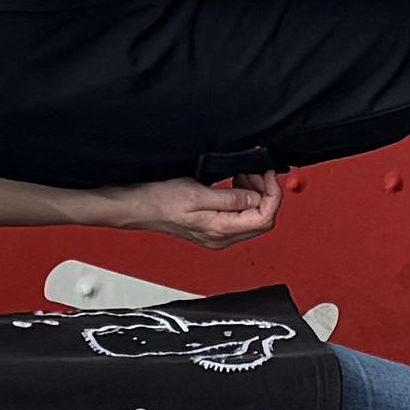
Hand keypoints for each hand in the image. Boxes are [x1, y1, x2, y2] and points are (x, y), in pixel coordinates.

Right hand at [111, 172, 283, 247]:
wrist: (137, 206)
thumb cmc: (158, 199)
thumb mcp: (196, 193)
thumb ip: (230, 198)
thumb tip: (256, 198)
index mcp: (220, 230)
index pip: (265, 218)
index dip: (272, 194)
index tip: (267, 173)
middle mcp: (222, 237)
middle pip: (263, 219)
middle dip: (266, 192)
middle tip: (255, 172)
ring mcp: (218, 234)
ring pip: (254, 217)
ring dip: (255, 193)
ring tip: (243, 175)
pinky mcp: (213, 227)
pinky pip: (240, 215)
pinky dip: (244, 197)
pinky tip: (235, 183)